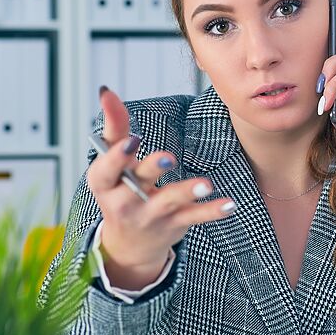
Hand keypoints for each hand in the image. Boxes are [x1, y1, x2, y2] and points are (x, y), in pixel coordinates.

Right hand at [86, 87, 235, 288]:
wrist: (130, 243)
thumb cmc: (121, 191)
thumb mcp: (111, 164)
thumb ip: (114, 128)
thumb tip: (106, 91)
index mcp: (105, 183)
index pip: (106, 170)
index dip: (117, 156)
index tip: (132, 139)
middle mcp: (125, 201)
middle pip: (139, 184)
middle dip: (153, 169)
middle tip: (168, 157)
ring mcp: (151, 215)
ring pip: (169, 202)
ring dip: (188, 191)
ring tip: (206, 184)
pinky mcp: (174, 224)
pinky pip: (194, 217)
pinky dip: (212, 211)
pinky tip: (230, 204)